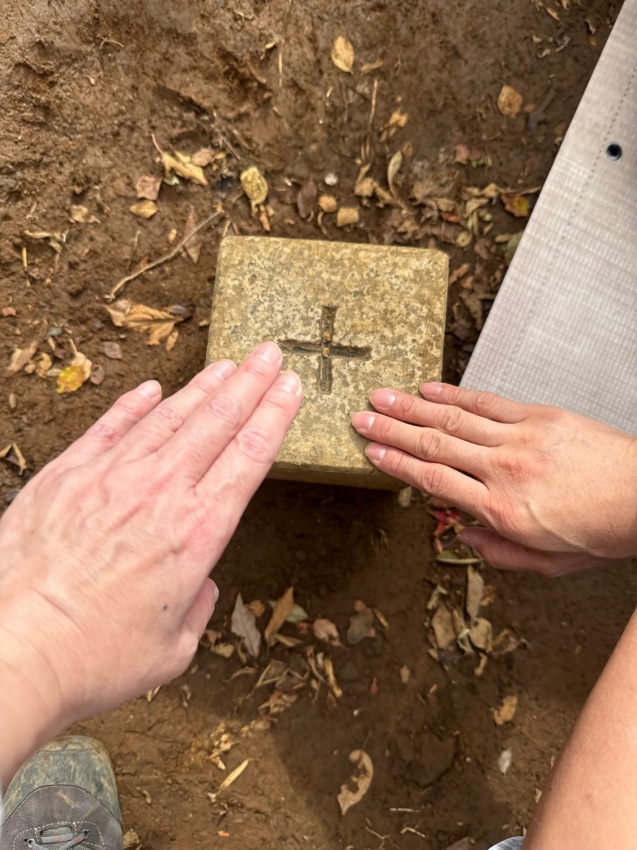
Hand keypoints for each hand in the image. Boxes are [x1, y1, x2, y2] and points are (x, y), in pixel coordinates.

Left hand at [0, 342, 300, 732]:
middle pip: (218, 421)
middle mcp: (161, 492)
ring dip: (203, 386)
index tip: (291, 386)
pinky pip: (110, 425)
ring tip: (227, 365)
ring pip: (170, 415)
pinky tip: (152, 389)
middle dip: (250, 382)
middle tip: (270, 353)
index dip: (275, 415)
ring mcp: (111, 476)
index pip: (250, 455)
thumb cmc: (94, 659)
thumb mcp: (173, 649)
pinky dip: (134, 404)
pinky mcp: (67, 474)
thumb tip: (197, 584)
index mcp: (198, 532)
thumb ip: (196, 607)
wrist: (14, 652)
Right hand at [352, 383, 636, 575]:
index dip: (397, 465)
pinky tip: (430, 388)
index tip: (372, 452)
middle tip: (360, 418)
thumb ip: (501, 553)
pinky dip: (455, 394)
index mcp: (501, 511)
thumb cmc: (602, 531)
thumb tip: (464, 535)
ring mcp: (520, 440)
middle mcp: (503, 471)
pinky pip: (488, 404)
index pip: (434, 482)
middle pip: (434, 446)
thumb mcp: (550, 564)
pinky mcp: (539, 418)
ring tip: (381, 396)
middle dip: (391, 431)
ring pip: (453, 420)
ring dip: (412, 407)